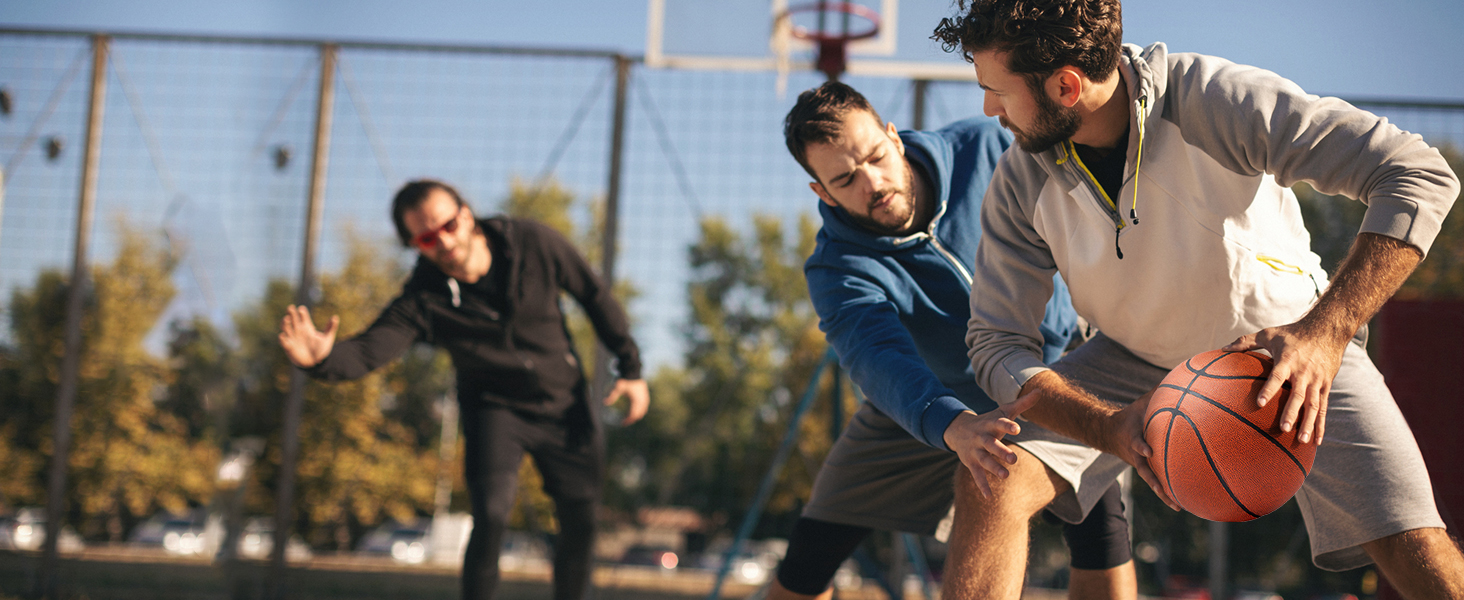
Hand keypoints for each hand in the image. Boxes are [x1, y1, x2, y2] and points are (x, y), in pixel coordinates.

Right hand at [278, 304, 337, 367]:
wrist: (316, 363)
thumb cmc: (321, 350)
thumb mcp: (328, 338)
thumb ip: (331, 328)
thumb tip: (335, 317)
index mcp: (307, 327)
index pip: (303, 317)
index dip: (302, 312)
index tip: (301, 309)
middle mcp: (299, 331)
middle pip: (293, 319)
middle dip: (291, 313)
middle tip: (291, 307)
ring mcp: (293, 338)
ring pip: (286, 328)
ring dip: (285, 323)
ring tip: (287, 318)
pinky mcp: (289, 347)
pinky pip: (284, 341)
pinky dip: (282, 338)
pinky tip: (282, 335)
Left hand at [602, 378, 649, 424]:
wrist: (634, 372)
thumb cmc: (626, 380)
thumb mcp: (618, 388)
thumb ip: (612, 396)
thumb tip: (605, 402)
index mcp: (636, 400)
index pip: (633, 414)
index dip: (628, 420)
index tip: (623, 423)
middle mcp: (642, 400)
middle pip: (638, 415)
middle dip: (632, 420)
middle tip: (625, 422)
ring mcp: (645, 399)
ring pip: (643, 412)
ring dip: (636, 416)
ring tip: (629, 418)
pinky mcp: (646, 397)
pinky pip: (645, 408)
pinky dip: (640, 412)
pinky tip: (634, 412)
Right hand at [943, 392, 1037, 498]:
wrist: (957, 430)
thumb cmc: (988, 421)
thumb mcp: (1002, 411)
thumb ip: (1022, 404)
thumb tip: (1040, 391)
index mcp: (990, 424)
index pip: (999, 423)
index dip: (1007, 425)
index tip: (1017, 428)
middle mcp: (981, 437)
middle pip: (991, 444)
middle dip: (1001, 451)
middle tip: (1014, 459)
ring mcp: (975, 451)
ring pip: (984, 460)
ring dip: (994, 468)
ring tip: (1005, 476)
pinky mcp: (971, 463)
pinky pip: (976, 476)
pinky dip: (982, 486)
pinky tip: (989, 497)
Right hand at [1109, 389, 1180, 510]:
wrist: (1108, 433)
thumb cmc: (1131, 415)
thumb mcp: (1142, 402)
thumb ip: (1160, 392)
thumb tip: (1181, 376)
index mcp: (1134, 438)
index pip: (1137, 443)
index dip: (1141, 446)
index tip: (1148, 450)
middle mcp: (1136, 455)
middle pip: (1144, 470)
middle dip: (1154, 478)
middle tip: (1164, 488)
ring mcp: (1139, 464)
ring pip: (1151, 481)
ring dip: (1162, 492)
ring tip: (1177, 505)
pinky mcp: (1144, 470)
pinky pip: (1156, 483)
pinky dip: (1167, 493)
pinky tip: (1181, 503)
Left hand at [1223, 322, 1348, 444]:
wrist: (1327, 329)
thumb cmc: (1293, 333)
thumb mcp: (1269, 334)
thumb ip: (1245, 342)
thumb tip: (1222, 349)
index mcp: (1288, 360)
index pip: (1277, 376)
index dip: (1269, 389)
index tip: (1259, 403)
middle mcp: (1304, 372)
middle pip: (1298, 395)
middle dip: (1291, 413)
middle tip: (1283, 429)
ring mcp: (1317, 380)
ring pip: (1313, 405)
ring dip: (1308, 423)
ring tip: (1300, 441)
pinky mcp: (1326, 386)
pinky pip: (1323, 407)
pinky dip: (1320, 425)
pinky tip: (1316, 441)